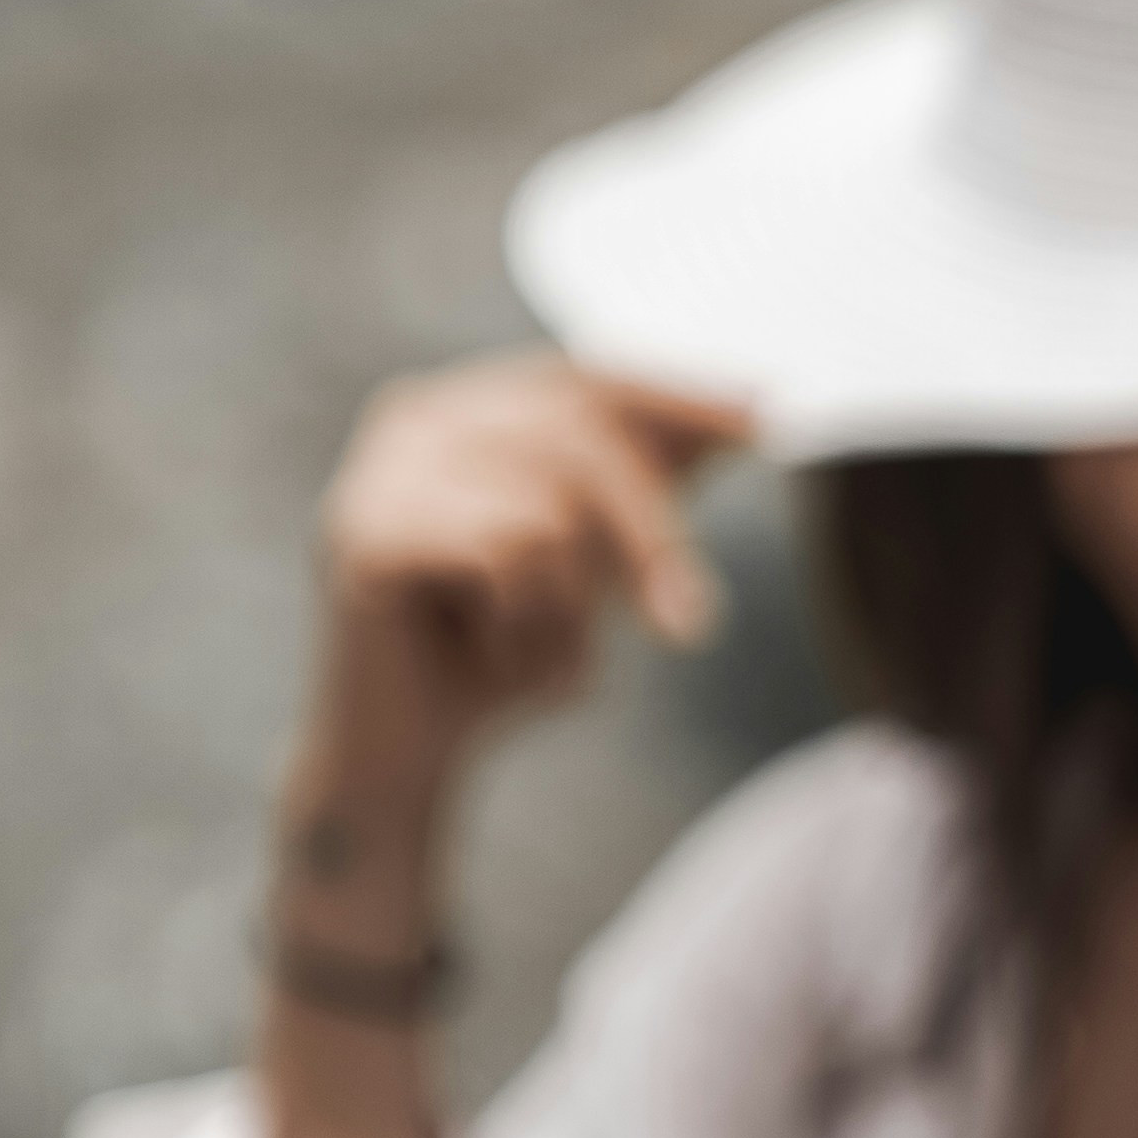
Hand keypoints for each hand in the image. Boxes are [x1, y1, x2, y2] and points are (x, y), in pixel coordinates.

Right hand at [309, 356, 749, 769]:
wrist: (405, 756)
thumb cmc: (501, 651)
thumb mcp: (597, 560)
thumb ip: (656, 480)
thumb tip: (766, 404)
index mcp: (470, 406)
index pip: (592, 380)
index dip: (683, 398)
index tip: (770, 423)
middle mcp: (418, 416)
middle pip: (581, 434)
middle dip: (652, 534)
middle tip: (690, 628)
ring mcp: (383, 470)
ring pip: (550, 506)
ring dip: (571, 605)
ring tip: (531, 647)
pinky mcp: (366, 532)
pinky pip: (503, 553)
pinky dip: (523, 623)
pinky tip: (486, 653)